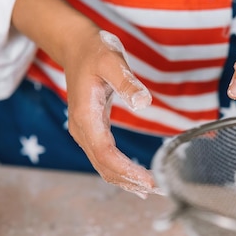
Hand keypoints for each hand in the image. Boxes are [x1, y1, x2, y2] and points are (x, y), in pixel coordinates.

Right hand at [12, 0, 159, 197]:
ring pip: (103, 165)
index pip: (106, 154)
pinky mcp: (92, 129)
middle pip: (104, 166)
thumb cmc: (94, 51)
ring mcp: (85, 131)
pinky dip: (119, 170)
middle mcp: (82, 129)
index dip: (127, 170)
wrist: (76, 45)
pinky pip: (104, 157)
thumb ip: (127, 82)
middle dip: (130, 181)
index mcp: (85, 117)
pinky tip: (135, 178)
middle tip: (159, 190)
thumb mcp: (112, 61)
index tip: (150, 180)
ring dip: (125, 180)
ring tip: (151, 190)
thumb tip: (143, 102)